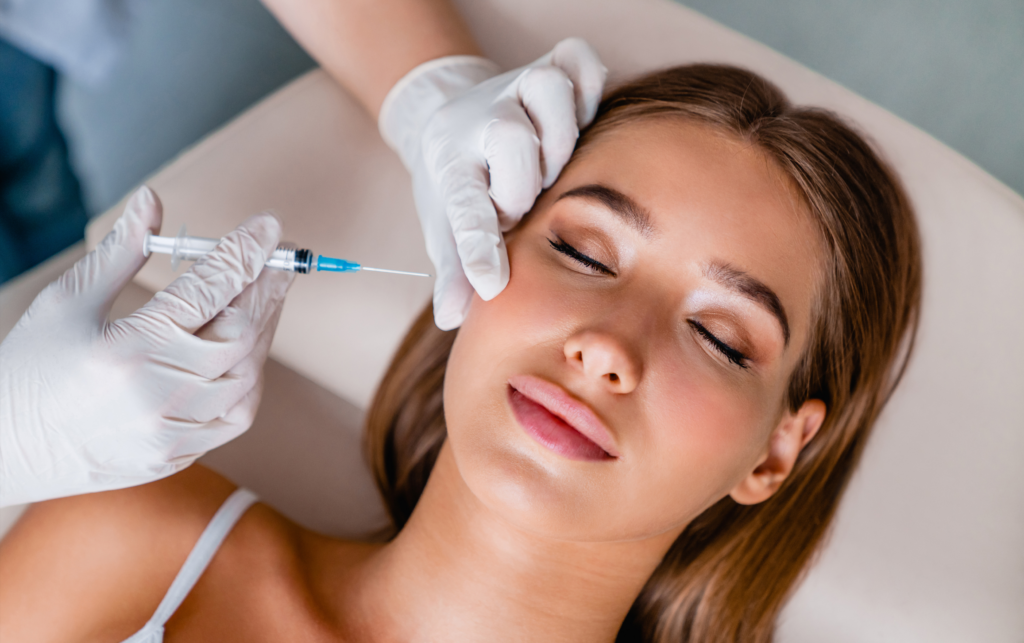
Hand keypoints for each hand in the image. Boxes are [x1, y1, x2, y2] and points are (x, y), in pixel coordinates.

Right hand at [0, 187, 293, 506]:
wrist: (4, 453)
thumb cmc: (30, 370)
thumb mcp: (65, 302)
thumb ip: (119, 252)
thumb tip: (152, 199)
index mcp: (128, 349)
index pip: (207, 289)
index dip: (243, 252)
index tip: (268, 225)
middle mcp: (157, 393)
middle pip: (240, 332)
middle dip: (266, 288)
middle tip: (280, 258)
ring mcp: (172, 431)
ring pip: (247, 375)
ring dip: (263, 330)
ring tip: (265, 295)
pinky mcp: (179, 455)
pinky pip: (237, 414)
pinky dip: (250, 376)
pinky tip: (247, 348)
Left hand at [379, 38, 606, 328]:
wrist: (455, 118)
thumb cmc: (463, 184)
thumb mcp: (447, 227)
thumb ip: (454, 271)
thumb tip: (450, 319)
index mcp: (451, 166)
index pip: (463, 209)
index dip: (478, 247)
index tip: (491, 283)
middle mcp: (482, 120)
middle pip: (511, 138)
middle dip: (524, 183)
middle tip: (524, 205)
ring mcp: (516, 87)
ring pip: (548, 90)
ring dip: (561, 135)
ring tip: (555, 165)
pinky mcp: (550, 64)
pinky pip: (579, 62)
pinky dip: (589, 87)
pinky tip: (582, 120)